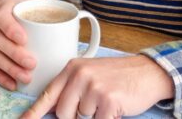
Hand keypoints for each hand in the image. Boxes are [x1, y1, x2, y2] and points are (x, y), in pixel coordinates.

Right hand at [0, 0, 44, 90]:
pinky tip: (13, 84)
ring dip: (10, 69)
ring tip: (26, 78)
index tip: (24, 39)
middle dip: (15, 55)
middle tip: (32, 64)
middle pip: (0, 42)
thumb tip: (73, 19)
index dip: (11, 30)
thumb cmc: (17, 4)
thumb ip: (47, 8)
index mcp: (2, 10)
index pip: (3, 20)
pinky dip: (1, 77)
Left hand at [21, 55, 174, 118]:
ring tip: (107, 101)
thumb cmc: (118, 76)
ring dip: (95, 115)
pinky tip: (115, 107)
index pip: (48, 94)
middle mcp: (80, 75)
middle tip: (94, 105)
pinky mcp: (108, 100)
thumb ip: (70, 88)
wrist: (147, 72)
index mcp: (72, 68)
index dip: (34, 112)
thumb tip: (54, 110)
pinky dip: (107, 118)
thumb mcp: (90, 74)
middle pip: (63, 113)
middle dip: (76, 117)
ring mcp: (94, 87)